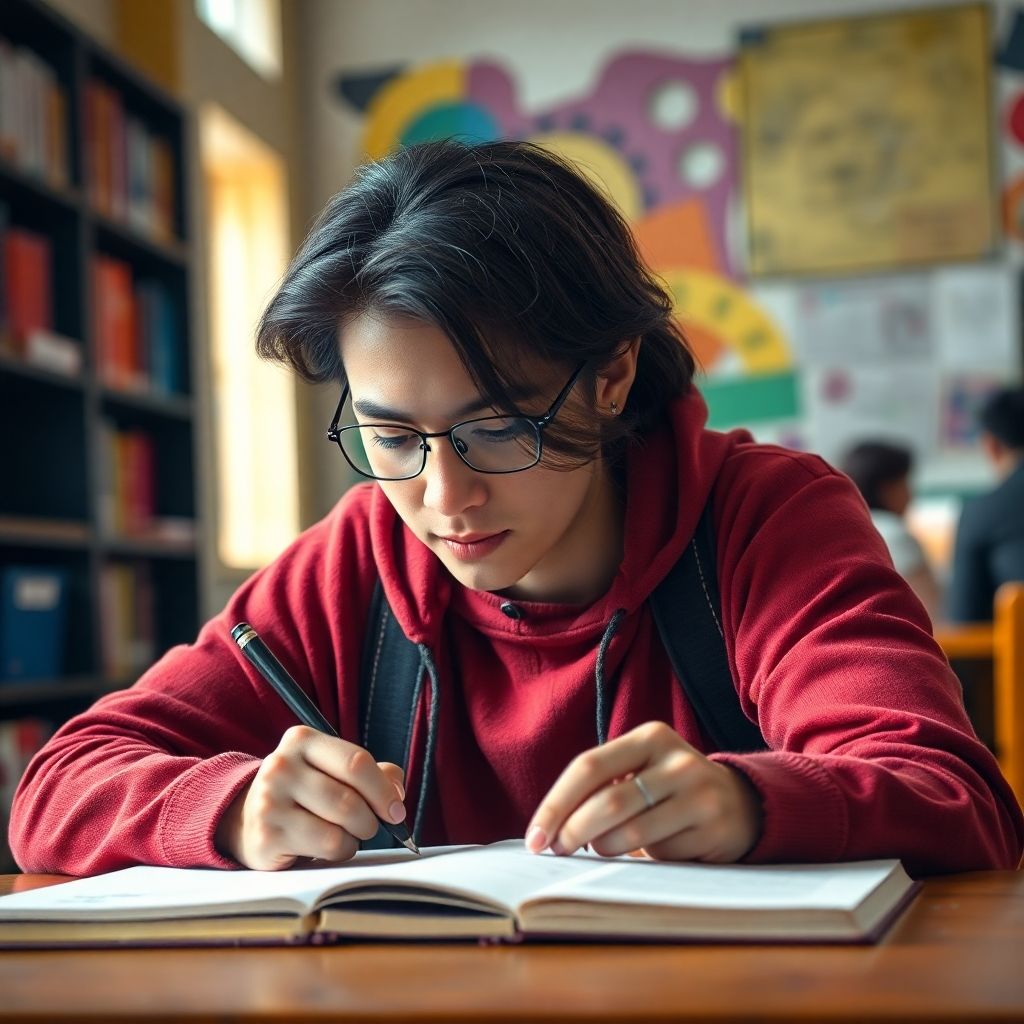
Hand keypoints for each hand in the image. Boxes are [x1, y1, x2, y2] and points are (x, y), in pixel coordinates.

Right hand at [215, 725, 406, 869]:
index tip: (396, 810)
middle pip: (349, 799)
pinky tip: (326, 846)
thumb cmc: (305, 792)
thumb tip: (396, 792)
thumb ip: (372, 773)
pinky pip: (326, 848)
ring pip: (339, 828)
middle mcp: (281, 766)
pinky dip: (339, 852)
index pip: (355, 762)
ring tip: (345, 834)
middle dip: (371, 819)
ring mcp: (269, 801)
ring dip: (355, 838)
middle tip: (370, 825)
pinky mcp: (267, 836)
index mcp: (302, 740)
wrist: (248, 818)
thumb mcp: (333, 770)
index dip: (383, 790)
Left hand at [525, 721, 761, 862]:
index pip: (588, 767)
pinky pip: (661, 853)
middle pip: (607, 802)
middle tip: (557, 850)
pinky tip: (646, 851)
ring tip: (601, 848)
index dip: (555, 804)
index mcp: (649, 737)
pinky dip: (643, 859)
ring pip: (632, 832)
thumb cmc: (668, 788)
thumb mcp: (640, 770)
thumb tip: (548, 828)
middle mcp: (676, 761)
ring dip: (604, 848)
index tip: (535, 837)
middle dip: (573, 832)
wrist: (741, 802)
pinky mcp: (713, 827)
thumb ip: (601, 787)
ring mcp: (698, 793)